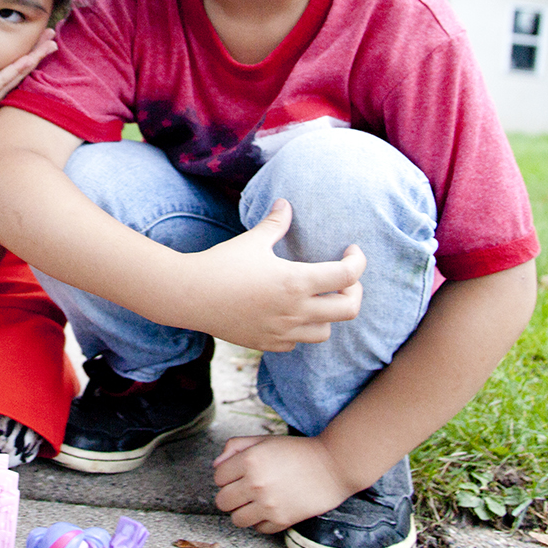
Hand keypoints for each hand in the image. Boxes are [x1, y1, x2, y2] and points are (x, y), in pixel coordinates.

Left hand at [0, 28, 56, 141]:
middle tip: (53, 36)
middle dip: (39, 51)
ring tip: (49, 44)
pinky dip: (17, 69)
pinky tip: (28, 60)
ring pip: (19, 71)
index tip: (42, 37)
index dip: (30, 51)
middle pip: (24, 66)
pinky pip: (3, 79)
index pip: (17, 65)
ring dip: (35, 57)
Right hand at [185, 200, 362, 351]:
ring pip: (326, 331)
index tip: (351, 252)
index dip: (358, 262)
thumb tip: (286, 203)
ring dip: (329, 314)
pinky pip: (297, 343)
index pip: (348, 276)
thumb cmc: (221, 263)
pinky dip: (301, 330)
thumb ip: (276, 223)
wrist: (189, 295)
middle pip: (349, 310)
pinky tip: (289, 314)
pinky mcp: (267, 343)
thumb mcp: (253, 240)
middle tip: (344, 279)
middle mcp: (295, 311)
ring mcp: (282, 331)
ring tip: (318, 298)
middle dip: (354, 292)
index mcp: (297, 281)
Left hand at [212, 434, 354, 532]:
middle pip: (222, 501)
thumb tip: (217, 465)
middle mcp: (255, 484)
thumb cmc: (298, 451)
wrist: (333, 465)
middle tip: (244, 490)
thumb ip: (236, 447)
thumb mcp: (265, 440)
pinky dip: (261, 521)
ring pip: (236, 519)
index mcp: (249, 460)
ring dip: (242, 511)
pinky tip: (270, 509)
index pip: (218, 477)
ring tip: (255, 502)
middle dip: (230, 495)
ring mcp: (268, 504)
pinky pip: (258, 529)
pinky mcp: (282, 520)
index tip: (238, 474)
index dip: (226, 475)